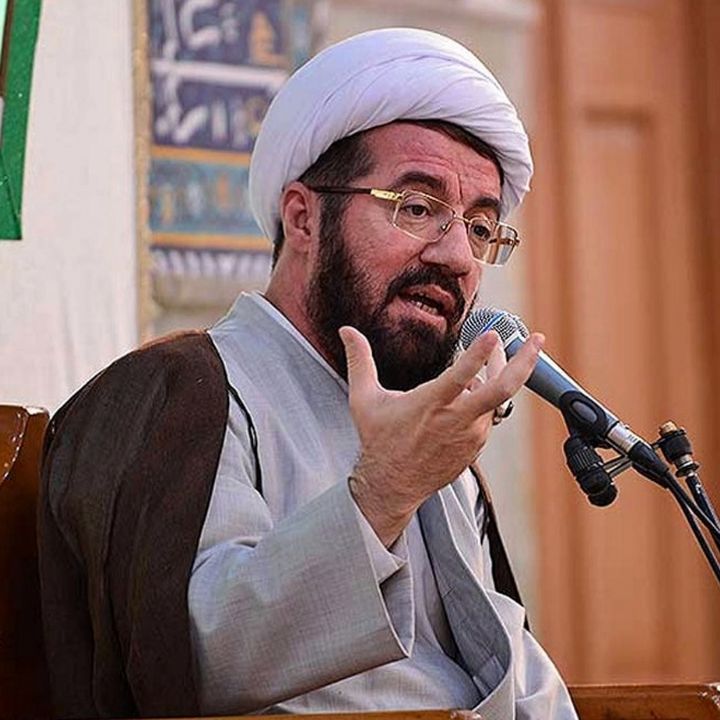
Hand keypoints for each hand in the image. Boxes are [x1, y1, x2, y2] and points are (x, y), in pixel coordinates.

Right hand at [340, 325, 543, 545]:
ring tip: (497, 354)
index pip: (460, 376)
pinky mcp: (476, 446)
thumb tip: (346, 330)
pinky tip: (477, 387)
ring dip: (499, 374)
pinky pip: (488, 416)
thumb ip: (359, 360)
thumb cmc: (379, 440)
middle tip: (537, 340)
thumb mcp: (363, 399)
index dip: (478, 354)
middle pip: (501, 390)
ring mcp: (470, 435)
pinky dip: (486, 398)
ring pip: (496, 398)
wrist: (392, 485)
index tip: (492, 333)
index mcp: (430, 404)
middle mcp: (456, 420)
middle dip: (524, 362)